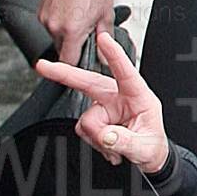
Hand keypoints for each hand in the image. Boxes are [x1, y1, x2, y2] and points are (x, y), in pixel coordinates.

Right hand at [33, 29, 169, 173]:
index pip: (126, 73)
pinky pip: (83, 129)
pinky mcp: (95, 119)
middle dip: (65, 74)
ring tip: (115, 147)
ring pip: (87, 119)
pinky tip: (108, 145)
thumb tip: (106, 136)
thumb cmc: (152, 145)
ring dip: (96, 136)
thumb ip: (125, 142)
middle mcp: (119, 98)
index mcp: (138, 97)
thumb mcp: (145, 148)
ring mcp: (105, 108)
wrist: (149, 157)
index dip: (114, 55)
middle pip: (90, 82)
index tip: (103, 38)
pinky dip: (93, 141)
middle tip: (44, 66)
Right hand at [38, 0, 114, 65]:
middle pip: (61, 49)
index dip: (76, 65)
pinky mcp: (40, 10)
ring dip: (65, 32)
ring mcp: (45, 18)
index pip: (68, 62)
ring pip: (55, 36)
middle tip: (84, 33)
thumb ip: (105, 38)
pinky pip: (49, 23)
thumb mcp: (105, 14)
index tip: (81, 61)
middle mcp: (55, 26)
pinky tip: (69, 10)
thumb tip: (104, 56)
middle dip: (73, 46)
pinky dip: (59, 21)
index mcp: (72, 30)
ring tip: (77, 17)